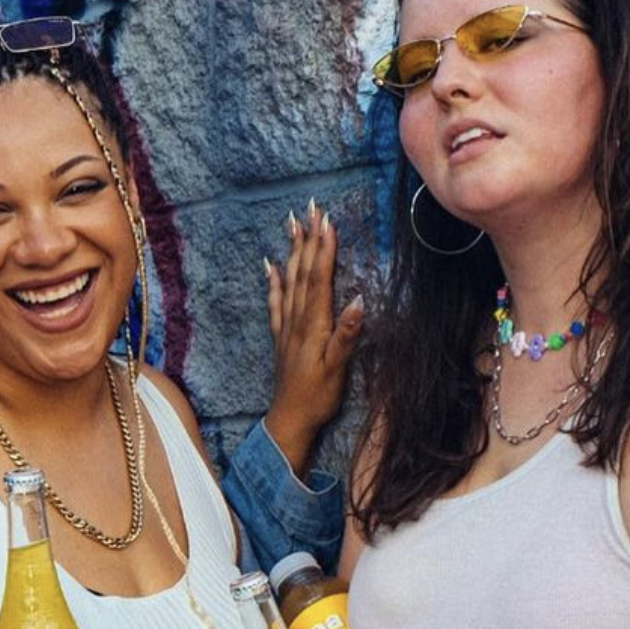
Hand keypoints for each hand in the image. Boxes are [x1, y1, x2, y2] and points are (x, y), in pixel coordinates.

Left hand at [263, 201, 363, 476]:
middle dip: (308, 239)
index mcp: (313, 324)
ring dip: (292, 251)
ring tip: (291, 224)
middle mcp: (297, 320)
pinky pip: (275, 301)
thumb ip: (346, 335)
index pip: (319, 279)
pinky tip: (270, 264)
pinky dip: (273, 280)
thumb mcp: (337, 369)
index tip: (327, 222)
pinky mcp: (281, 336)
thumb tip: (359, 301)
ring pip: (289, 280)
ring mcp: (287, 326)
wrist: (289, 419)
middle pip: (303, 272)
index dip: (324, 249)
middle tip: (310, 209)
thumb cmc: (317, 396)